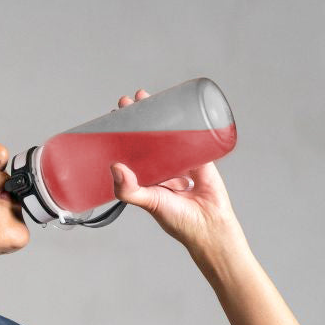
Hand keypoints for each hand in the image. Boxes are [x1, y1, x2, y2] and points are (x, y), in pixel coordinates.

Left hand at [108, 88, 243, 254]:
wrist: (211, 226)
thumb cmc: (179, 221)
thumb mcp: (149, 202)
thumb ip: (130, 190)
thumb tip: (115, 166)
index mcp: (147, 177)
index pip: (130, 149)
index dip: (121, 132)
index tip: (114, 115)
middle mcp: (162, 167)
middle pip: (147, 136)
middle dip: (139, 117)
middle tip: (130, 101)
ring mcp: (182, 161)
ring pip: (169, 133)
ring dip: (160, 115)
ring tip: (148, 98)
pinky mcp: (201, 158)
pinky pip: (194, 137)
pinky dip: (188, 123)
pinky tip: (180, 107)